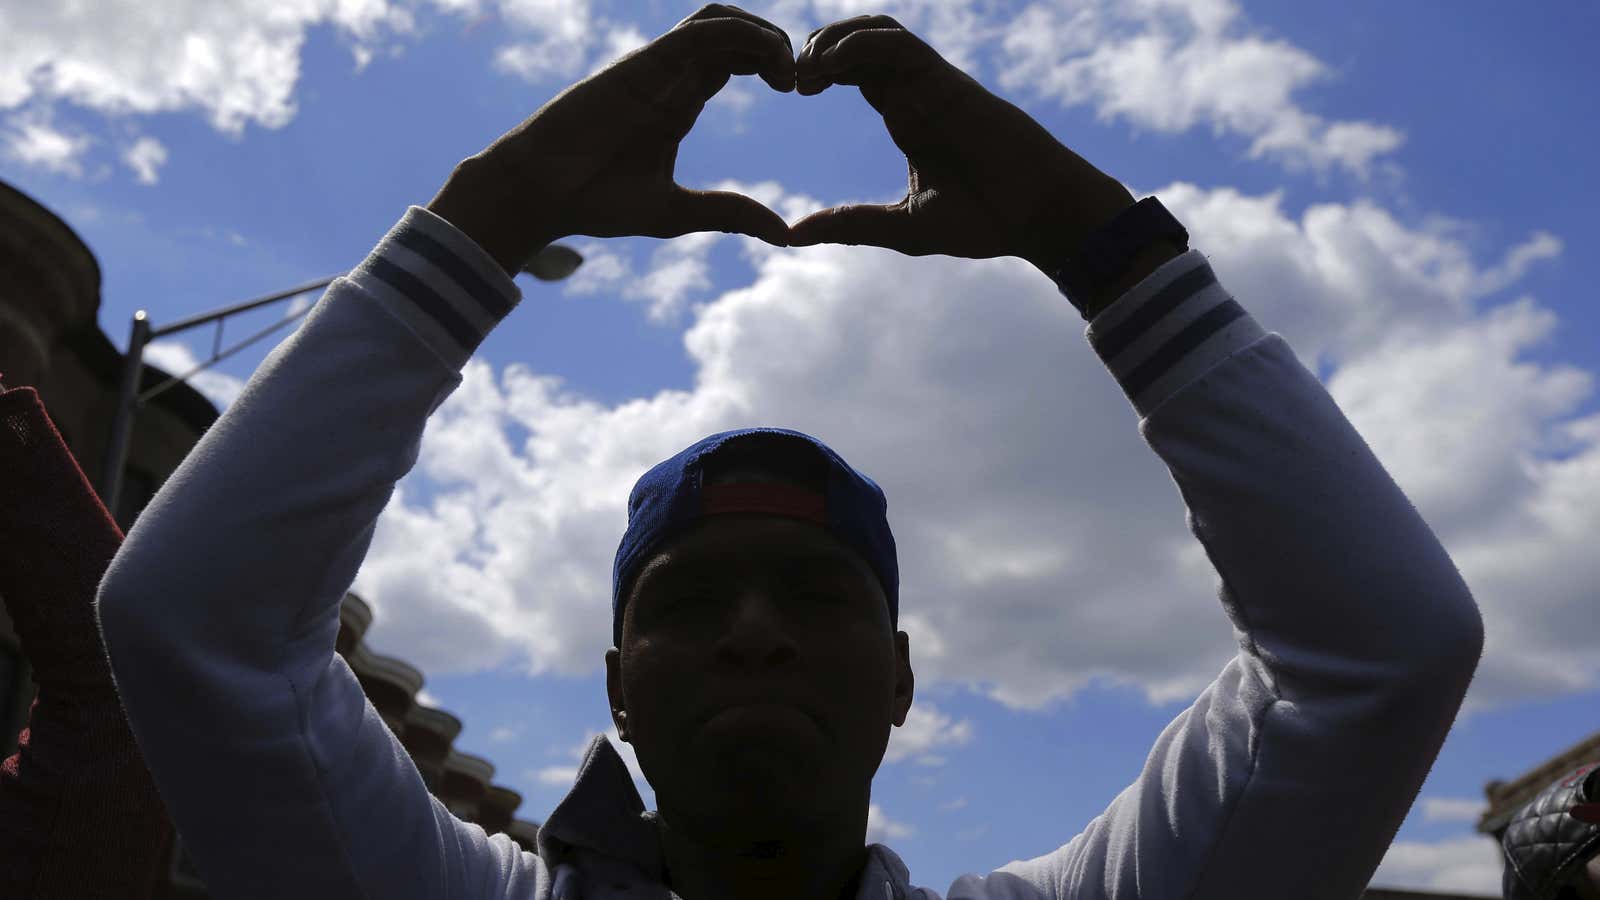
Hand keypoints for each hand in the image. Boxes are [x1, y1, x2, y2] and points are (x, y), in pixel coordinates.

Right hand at [428, 4, 795, 274]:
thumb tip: (785, 234)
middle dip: (778, 44)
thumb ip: (731, 214)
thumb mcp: (678, 212)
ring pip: (720, 19)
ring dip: (763, 33)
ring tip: (788, 70)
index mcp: (681, 101)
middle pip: (734, 31)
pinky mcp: (642, 66)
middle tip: (804, 80)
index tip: (801, 91)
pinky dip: (739, 35)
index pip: (737, 59)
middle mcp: (671, 77)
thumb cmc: (595, 202)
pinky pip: (698, 33)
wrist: (539, 194)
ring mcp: (656, 68)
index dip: (774, 64)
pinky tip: (768, 63)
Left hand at [788, 15, 1135, 272]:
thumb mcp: (902, 227)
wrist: (1039, 216)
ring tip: (807, 68)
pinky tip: (832, 65)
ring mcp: (931, 84)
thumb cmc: (986, 221)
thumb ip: (849, 225)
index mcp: (905, 116)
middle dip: (816, 48)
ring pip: (875, 32)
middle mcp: (915, 92)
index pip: (853, 72)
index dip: (818, 70)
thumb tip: (791, 235)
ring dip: (834, 39)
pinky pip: (899, 44)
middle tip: (789, 78)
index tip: (791, 90)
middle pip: (858, 42)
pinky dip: (860, 44)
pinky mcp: (946, 83)